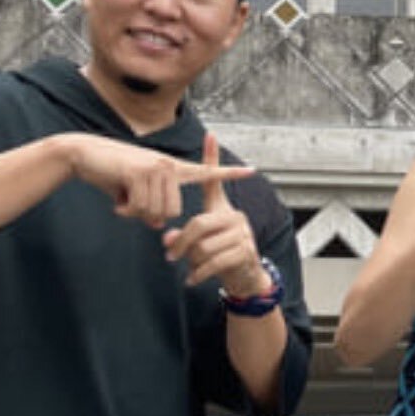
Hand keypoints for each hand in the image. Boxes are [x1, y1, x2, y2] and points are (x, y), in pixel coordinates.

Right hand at [67, 132, 252, 228]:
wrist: (83, 154)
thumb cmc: (110, 174)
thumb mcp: (136, 193)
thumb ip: (152, 207)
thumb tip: (159, 224)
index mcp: (172, 168)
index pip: (206, 171)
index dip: (229, 173)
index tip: (253, 170)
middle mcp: (168, 165)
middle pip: (173, 211)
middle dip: (151, 216)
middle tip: (132, 205)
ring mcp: (156, 167)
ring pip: (159, 212)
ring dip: (138, 214)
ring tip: (124, 199)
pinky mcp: (141, 173)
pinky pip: (142, 209)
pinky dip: (128, 211)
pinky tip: (117, 201)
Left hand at [162, 134, 269, 293]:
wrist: (246, 278)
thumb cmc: (222, 255)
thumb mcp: (202, 241)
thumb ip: (183, 235)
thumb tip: (168, 239)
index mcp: (224, 209)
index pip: (215, 181)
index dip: (212, 159)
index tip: (209, 135)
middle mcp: (236, 218)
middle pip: (199, 224)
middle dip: (181, 242)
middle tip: (169, 255)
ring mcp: (243, 235)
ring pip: (204, 246)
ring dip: (191, 261)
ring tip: (187, 269)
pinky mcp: (245, 254)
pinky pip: (214, 262)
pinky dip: (198, 274)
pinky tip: (192, 280)